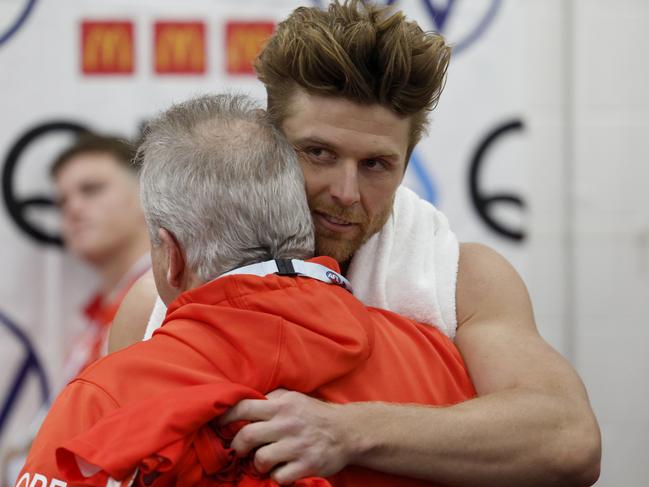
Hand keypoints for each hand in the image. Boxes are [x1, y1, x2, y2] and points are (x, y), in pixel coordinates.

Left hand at [219, 389, 349, 484]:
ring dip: (258, 463)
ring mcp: (298, 445)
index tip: (218, 425)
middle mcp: (288, 423)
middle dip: (238, 446)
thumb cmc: (314, 415)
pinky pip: (279, 477)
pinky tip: (283, 469)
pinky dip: (277, 476)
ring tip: (265, 460)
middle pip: (248, 436)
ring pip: (261, 459)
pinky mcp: (307, 464)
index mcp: (283, 405)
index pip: (245, 407)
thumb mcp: (294, 398)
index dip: (226, 417)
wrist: (348, 431)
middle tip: (240, 450)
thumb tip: (242, 403)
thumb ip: (270, 399)